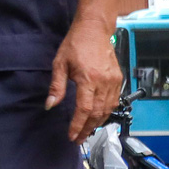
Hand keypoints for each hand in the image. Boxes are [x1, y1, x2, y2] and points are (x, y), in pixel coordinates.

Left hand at [49, 23, 121, 143]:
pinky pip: (114, 100)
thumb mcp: (59, 64)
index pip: (84, 109)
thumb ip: (56, 87)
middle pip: (98, 113)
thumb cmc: (75, 45)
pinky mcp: (118, 79)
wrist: (94, 30)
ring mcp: (114, 81)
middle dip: (88, 128)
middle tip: (79, 138)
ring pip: (108, 109)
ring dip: (98, 123)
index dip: (78, 125)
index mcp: (88, 79)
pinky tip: (98, 117)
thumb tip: (50, 106)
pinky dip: (107, 112)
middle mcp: (104, 82)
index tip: (72, 136)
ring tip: (87, 131)